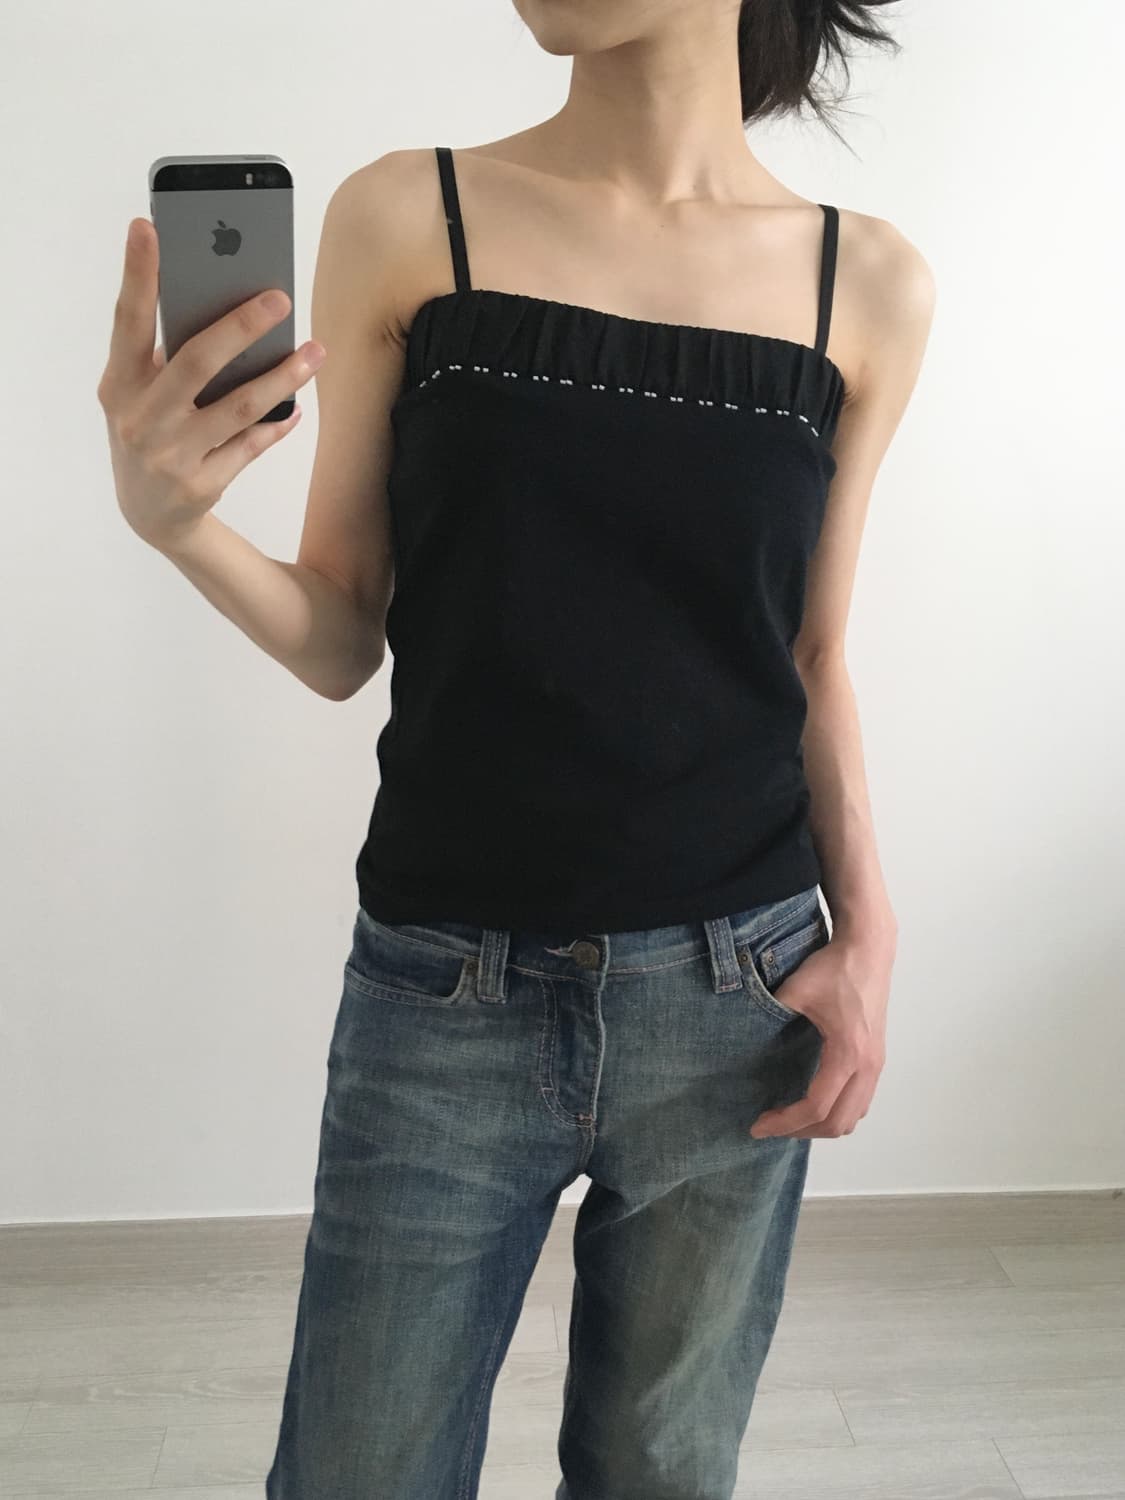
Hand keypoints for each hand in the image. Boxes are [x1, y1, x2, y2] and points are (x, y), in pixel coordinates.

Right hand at [97, 217, 325, 552]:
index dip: (137, 274)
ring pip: (237, 407)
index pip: (128, 321)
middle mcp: (140, 418)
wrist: (150, 515)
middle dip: (240, 326)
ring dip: (282, 377)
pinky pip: (250, 446)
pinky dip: (277, 425)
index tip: (147, 227)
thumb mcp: (141, 395)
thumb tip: (230, 306)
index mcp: (119, 384)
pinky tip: (298, 408)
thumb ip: (168, 356)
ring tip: (316, 352)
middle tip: (281, 297)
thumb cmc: (151, 431)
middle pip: (196, 362)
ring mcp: (171, 455)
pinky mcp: (201, 484)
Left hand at [749, 926, 892, 1139]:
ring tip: (789, 1119)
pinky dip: (837, 1112)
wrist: (869, 949)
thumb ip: (770, 1015)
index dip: (785, 1122)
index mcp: (848, 1053)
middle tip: (769, 1126)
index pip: (817, 1106)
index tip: (758, 1125)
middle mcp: (868, 1066)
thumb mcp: (796, 990)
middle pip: (838, 1122)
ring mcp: (876, 1064)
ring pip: (853, 1117)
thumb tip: (743, 1035)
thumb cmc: (835, 968)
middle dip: (801, 1131)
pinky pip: (861, 1102)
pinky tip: (813, 1102)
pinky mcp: (877, 1059)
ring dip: (822, 1125)